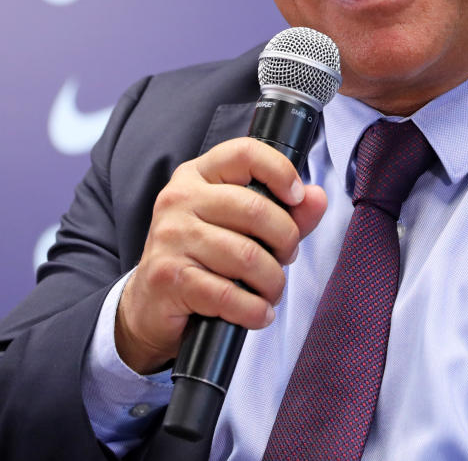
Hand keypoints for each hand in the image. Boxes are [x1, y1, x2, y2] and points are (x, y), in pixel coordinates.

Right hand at [114, 138, 327, 373]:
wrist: (150, 303)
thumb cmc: (202, 258)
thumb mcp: (241, 227)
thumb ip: (285, 212)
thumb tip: (317, 198)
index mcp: (198, 175)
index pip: (245, 153)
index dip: (280, 171)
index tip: (297, 197)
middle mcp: (179, 199)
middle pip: (256, 210)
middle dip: (285, 241)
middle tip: (285, 259)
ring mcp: (170, 237)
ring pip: (246, 256)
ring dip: (272, 282)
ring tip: (270, 291)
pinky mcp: (167, 277)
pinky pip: (228, 294)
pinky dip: (254, 310)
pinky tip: (258, 313)